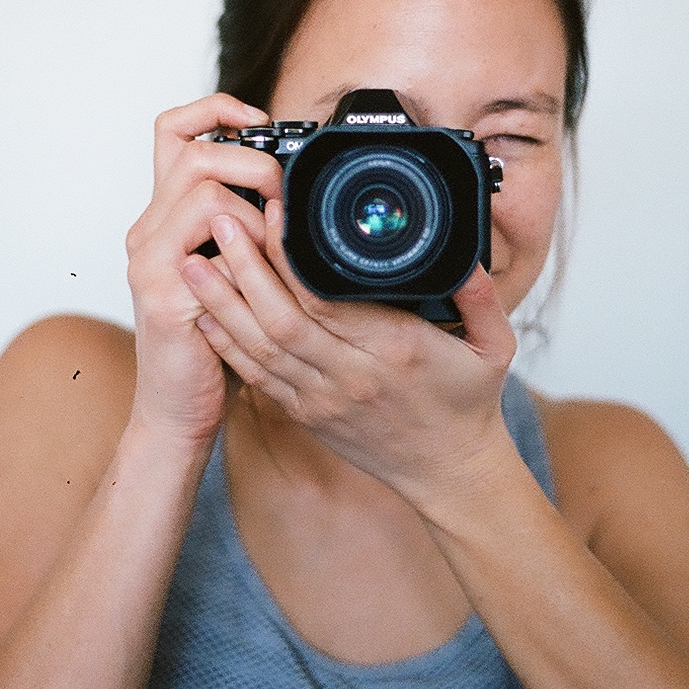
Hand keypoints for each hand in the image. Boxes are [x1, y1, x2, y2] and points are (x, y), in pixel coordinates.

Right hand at [123, 94, 280, 443]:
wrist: (179, 408)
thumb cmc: (213, 342)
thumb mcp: (232, 270)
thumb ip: (246, 227)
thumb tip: (292, 190)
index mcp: (163, 217)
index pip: (172, 131)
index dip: (213, 110)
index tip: (257, 120)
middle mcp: (147, 229)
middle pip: (192, 149)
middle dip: (251, 157)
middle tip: (281, 189)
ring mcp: (149, 258)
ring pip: (204, 186)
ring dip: (254, 203)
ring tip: (274, 237)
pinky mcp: (161, 290)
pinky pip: (211, 238)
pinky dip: (249, 242)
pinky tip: (264, 266)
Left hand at [179, 200, 518, 505]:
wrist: (451, 475)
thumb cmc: (469, 406)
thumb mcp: (494, 347)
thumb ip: (481, 297)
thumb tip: (468, 256)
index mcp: (394, 350)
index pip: (327, 298)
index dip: (290, 256)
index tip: (272, 213)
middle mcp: (351, 376)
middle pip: (280, 318)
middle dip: (242, 267)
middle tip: (217, 221)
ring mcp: (323, 399)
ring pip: (259, 348)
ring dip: (222, 302)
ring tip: (193, 261)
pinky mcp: (307, 415)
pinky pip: (257, 377)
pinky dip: (227, 344)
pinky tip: (205, 313)